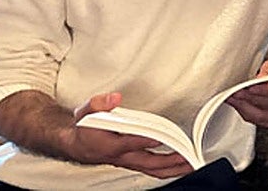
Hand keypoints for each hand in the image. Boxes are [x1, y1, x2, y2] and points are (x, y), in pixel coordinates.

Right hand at [68, 93, 192, 178]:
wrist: (76, 145)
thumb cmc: (84, 129)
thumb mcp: (85, 111)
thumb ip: (99, 103)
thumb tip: (114, 98)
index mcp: (110, 144)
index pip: (130, 142)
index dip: (145, 140)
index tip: (160, 137)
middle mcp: (122, 156)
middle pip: (149, 162)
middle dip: (170, 160)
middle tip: (188, 156)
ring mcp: (129, 162)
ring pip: (153, 170)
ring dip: (173, 168)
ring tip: (191, 164)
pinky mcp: (133, 163)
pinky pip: (153, 169)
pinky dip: (168, 169)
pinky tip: (180, 166)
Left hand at [225, 60, 267, 127]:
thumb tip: (259, 79)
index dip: (263, 91)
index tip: (250, 87)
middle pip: (267, 104)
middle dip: (249, 97)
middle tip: (236, 90)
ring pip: (259, 115)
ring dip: (244, 106)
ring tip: (233, 97)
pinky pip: (255, 120)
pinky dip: (244, 111)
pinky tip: (237, 103)